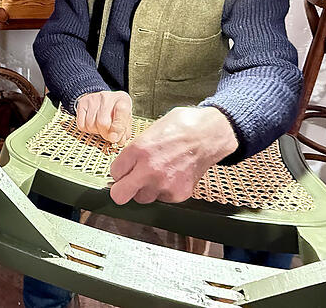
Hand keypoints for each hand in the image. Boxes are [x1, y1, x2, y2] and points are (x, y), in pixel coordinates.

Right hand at [75, 91, 132, 143]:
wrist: (103, 99)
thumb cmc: (116, 111)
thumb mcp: (126, 119)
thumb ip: (124, 132)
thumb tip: (117, 140)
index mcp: (122, 101)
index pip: (122, 111)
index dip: (118, 127)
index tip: (115, 138)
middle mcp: (107, 98)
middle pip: (103, 122)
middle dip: (105, 134)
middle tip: (108, 135)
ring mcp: (93, 99)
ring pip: (91, 125)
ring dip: (95, 131)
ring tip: (100, 127)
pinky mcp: (82, 103)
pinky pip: (81, 124)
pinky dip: (86, 129)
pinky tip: (92, 124)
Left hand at [109, 106, 238, 204]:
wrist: (210, 134)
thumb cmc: (182, 127)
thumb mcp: (151, 130)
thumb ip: (136, 150)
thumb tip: (126, 165)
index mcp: (138, 150)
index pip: (114, 172)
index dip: (119, 171)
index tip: (125, 170)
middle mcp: (149, 170)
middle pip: (120, 195)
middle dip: (122, 190)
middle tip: (128, 185)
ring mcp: (164, 184)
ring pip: (142, 198)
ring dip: (145, 190)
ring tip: (156, 175)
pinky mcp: (178, 194)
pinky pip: (162, 198)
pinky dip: (164, 191)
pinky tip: (172, 176)